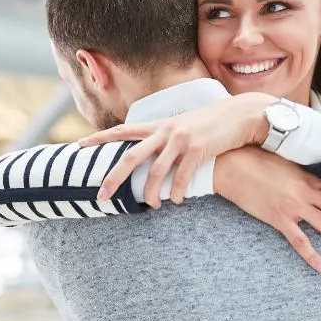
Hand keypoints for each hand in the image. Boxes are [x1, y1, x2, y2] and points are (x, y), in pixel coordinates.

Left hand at [78, 92, 275, 207]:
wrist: (242, 114)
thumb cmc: (212, 123)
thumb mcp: (183, 125)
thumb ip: (165, 136)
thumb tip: (151, 151)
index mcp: (158, 124)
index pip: (121, 131)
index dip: (98, 138)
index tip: (78, 146)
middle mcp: (165, 131)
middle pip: (130, 156)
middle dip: (113, 178)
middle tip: (100, 196)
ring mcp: (181, 140)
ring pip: (156, 172)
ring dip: (151, 193)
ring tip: (151, 206)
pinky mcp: (198, 150)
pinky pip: (182, 177)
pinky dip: (177, 192)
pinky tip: (177, 201)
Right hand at [213, 147, 320, 272]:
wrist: (231, 165)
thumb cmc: (256, 158)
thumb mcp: (286, 159)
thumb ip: (304, 169)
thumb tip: (317, 174)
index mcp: (310, 177)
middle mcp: (307, 192)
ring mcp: (293, 206)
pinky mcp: (278, 218)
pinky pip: (299, 241)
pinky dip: (312, 255)